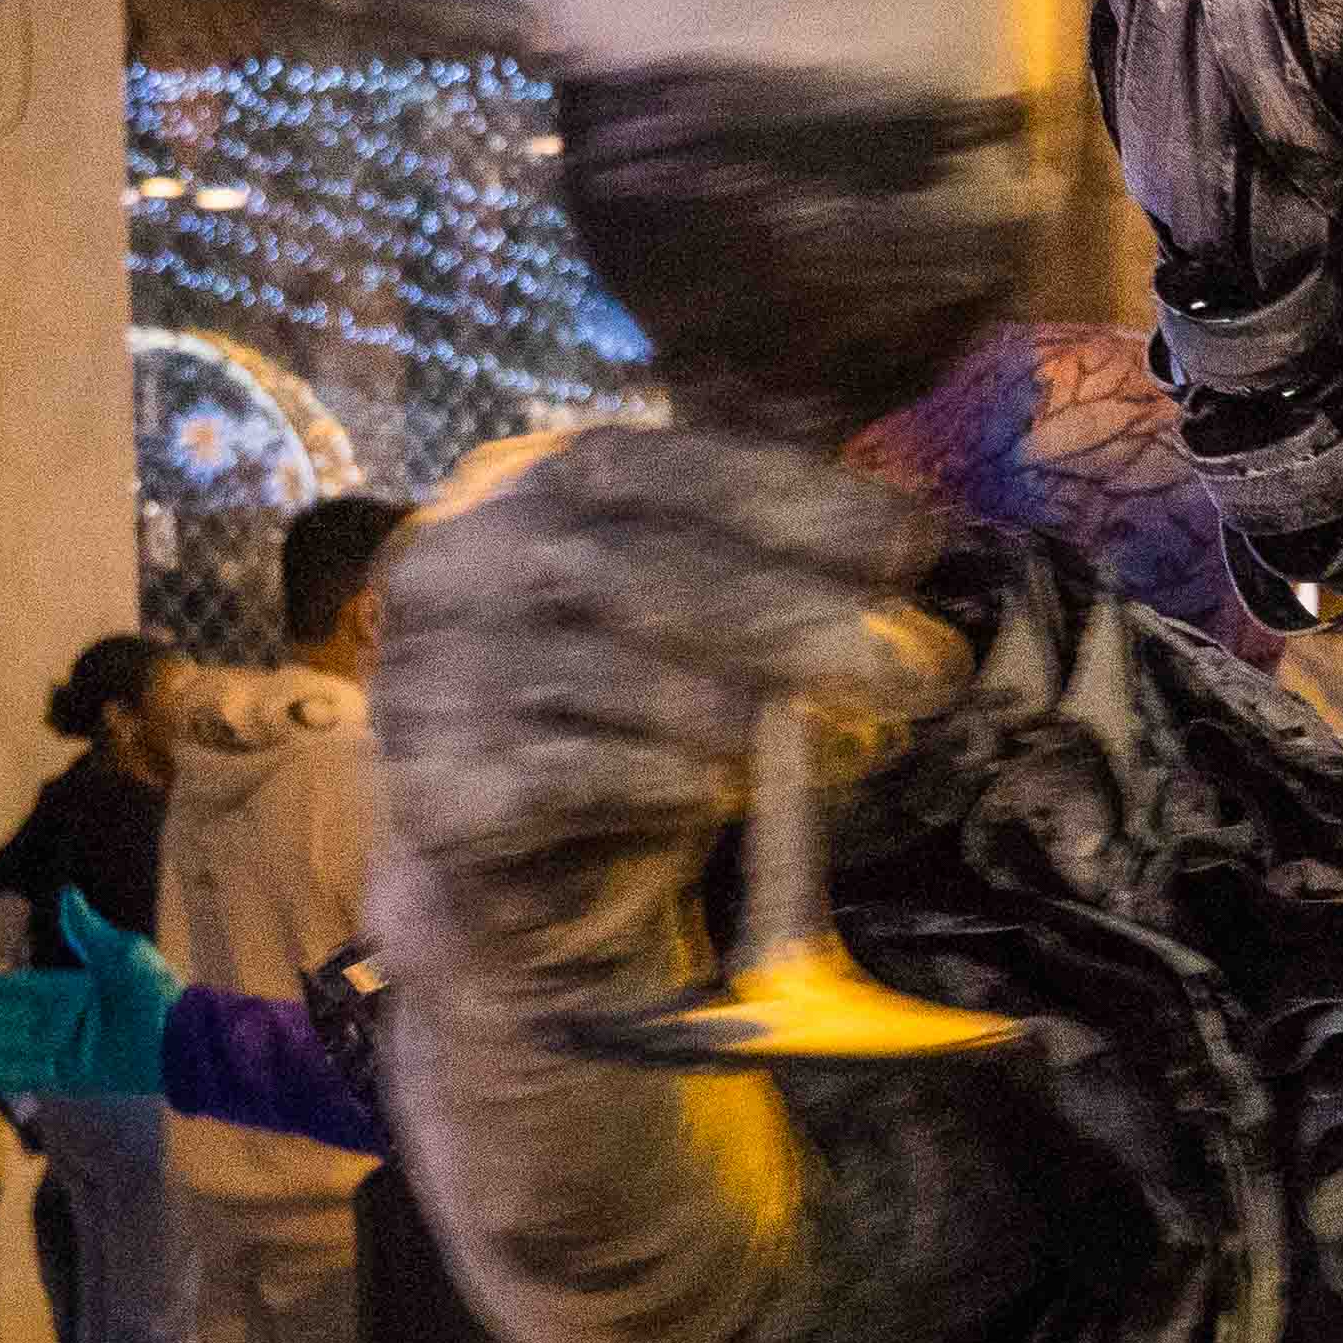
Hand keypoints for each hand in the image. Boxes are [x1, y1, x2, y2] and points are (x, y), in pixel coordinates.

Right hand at [0, 894, 181, 1097]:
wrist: (181, 1037)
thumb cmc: (155, 991)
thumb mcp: (121, 953)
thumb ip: (86, 930)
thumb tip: (65, 892)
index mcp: (64, 989)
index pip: (7, 991)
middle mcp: (56, 1019)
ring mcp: (59, 1048)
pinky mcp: (67, 1075)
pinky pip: (21, 1073)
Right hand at [369, 420, 973, 933]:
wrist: (536, 878)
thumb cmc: (636, 723)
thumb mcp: (706, 619)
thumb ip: (770, 555)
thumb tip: (909, 534)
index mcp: (521, 493)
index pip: (642, 464)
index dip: (779, 495)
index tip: (909, 544)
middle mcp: (455, 568)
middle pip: (621, 566)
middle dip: (788, 613)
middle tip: (914, 665)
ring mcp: (427, 678)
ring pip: (590, 671)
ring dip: (730, 706)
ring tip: (837, 740)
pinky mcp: (432, 789)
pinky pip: (551, 777)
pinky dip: (651, 782)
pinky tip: (724, 792)